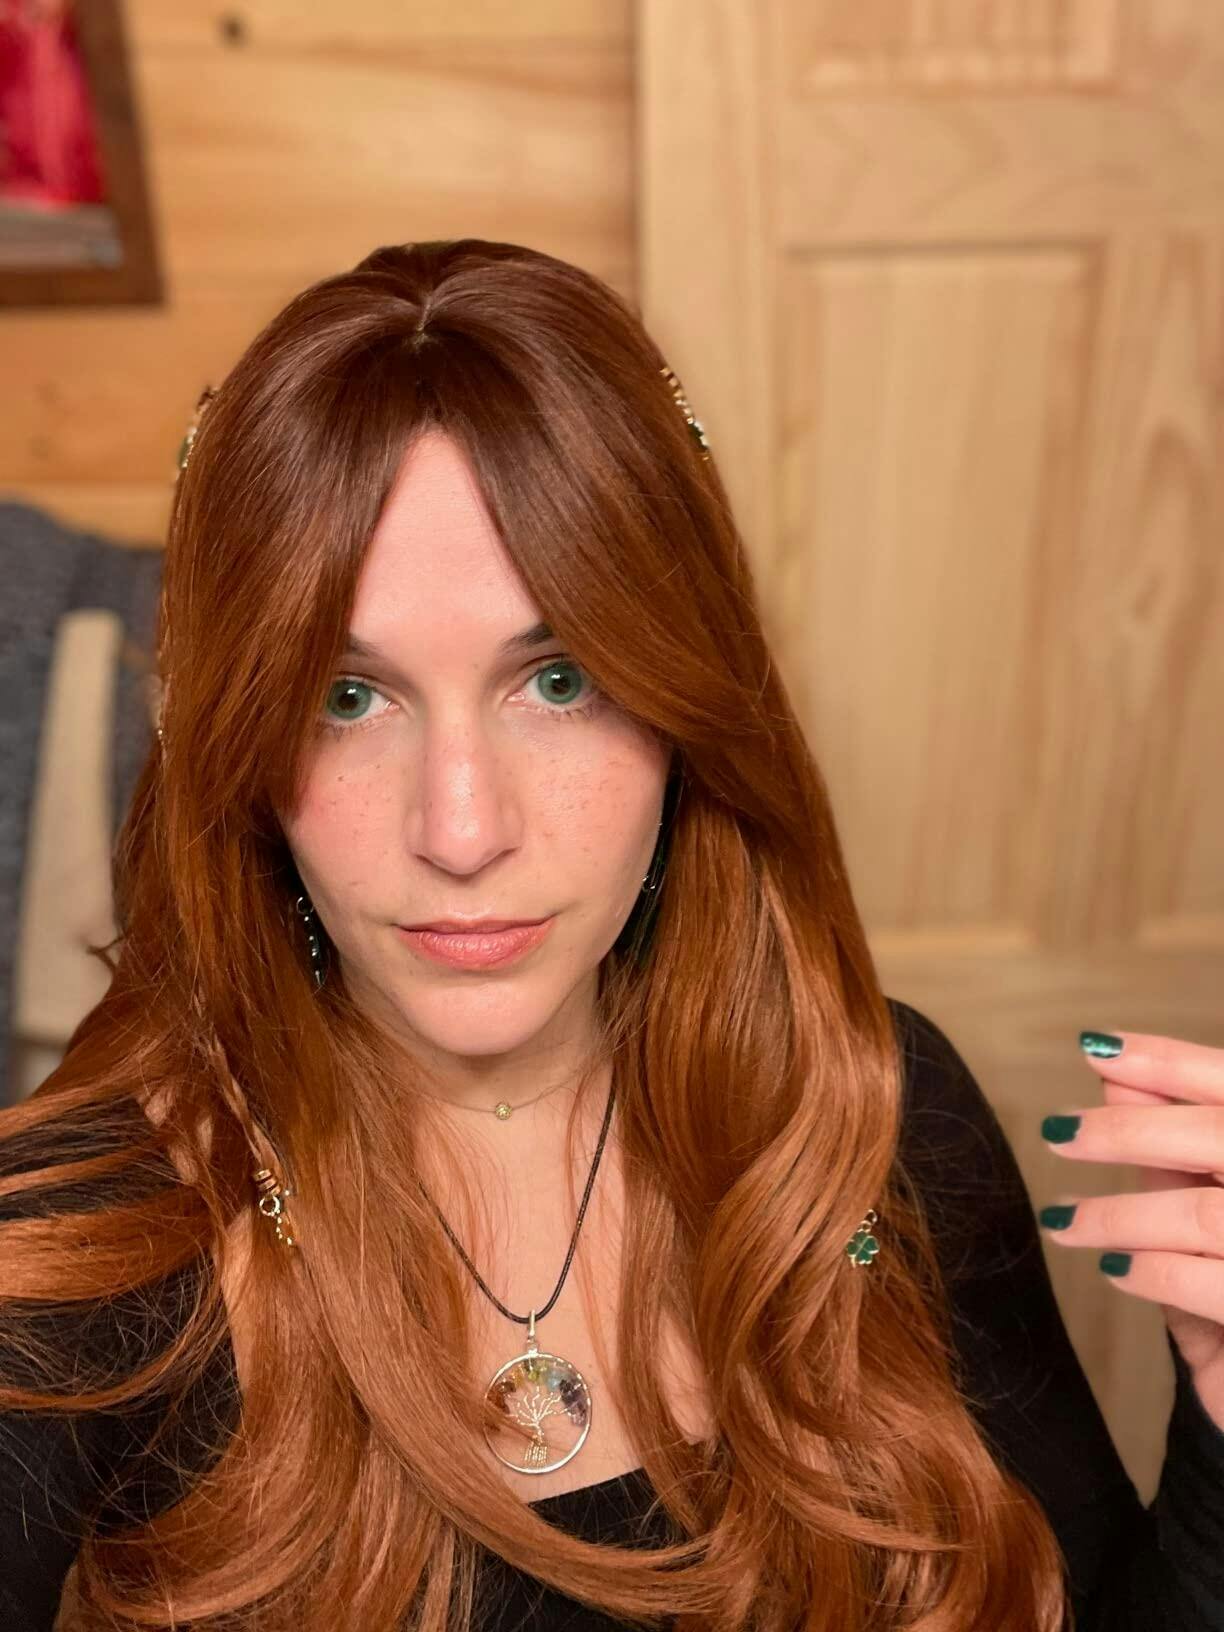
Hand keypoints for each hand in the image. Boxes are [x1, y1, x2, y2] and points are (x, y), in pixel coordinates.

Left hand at [1038, 1029, 1223, 1434]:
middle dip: (1129, 1131)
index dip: (1169, 1060)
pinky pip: (1209, 1282)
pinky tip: (1112, 1269)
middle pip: (1221, 1135)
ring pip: (1204, 1215)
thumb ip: (1176, 1146)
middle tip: (1058, 1132)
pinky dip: (1151, 1270)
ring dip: (1120, 1215)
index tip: (1096, 1048)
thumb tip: (1115, 1079)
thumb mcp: (1209, 1207)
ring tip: (1062, 1223)